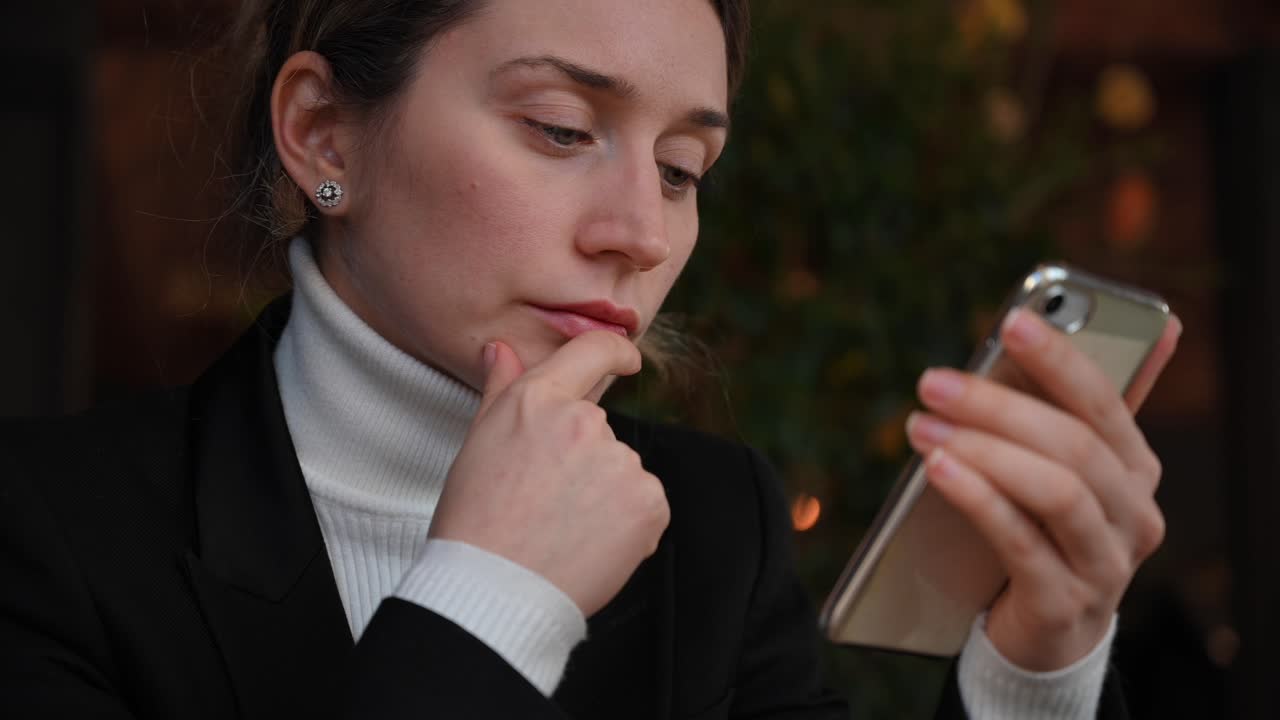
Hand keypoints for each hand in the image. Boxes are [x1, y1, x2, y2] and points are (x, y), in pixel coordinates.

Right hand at [429, 331, 669, 616]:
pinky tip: (588, 544)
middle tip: (545, 502)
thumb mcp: (479, 443)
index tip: (628, 359)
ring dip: (603, 495)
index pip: (592, 351)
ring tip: (562, 529)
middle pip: (599, 429)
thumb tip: (501, 348)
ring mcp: (620, 461)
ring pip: (621, 471)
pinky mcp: (648, 501)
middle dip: (582, 460)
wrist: (493, 590)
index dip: (615, 351)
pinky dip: (626, 525)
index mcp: (538, 400)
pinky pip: (644, 505)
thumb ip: (500, 389)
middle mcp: (584, 421)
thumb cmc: (475, 521)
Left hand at [905, 309, 1181, 670]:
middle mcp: (1134, 513)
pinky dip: (978, 500)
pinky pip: (1020, 543)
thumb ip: (1089, 404)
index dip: (1060, 359)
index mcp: (1136, 466)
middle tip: (932, 382)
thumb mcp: (1068, 467)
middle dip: (997, 406)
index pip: (1104, 401)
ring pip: (1055, 492)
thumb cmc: (1049, 530)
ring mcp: (1104, 564)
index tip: (1011, 322)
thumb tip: (1162, 326)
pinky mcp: (1063, 603)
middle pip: (1073, 445)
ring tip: (921, 426)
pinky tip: (938, 469)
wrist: (1047, 632)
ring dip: (983, 451)